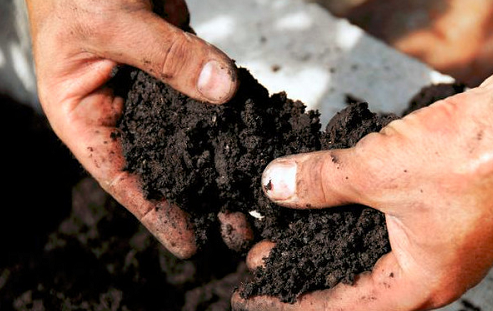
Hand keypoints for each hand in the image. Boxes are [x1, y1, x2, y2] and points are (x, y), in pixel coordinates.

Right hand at [26, 0, 239, 257]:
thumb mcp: (111, 23)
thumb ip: (167, 56)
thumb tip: (223, 89)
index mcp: (84, 113)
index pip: (121, 176)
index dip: (155, 213)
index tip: (189, 243)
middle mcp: (119, 110)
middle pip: (162, 165)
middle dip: (198, 197)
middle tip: (237, 228)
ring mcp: (151, 90)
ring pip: (189, 135)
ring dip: (219, 164)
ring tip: (251, 196)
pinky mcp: (178, 67)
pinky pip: (207, 96)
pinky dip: (228, 118)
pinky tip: (252, 141)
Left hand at [232, 73, 492, 309]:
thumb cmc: (476, 154)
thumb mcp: (381, 169)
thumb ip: (322, 181)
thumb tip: (274, 184)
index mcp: (418, 281)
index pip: (338, 308)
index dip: (290, 301)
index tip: (255, 294)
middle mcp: (426, 269)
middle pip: (349, 282)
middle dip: (303, 267)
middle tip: (264, 256)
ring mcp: (432, 239)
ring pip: (362, 249)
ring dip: (322, 237)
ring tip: (285, 227)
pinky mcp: (433, 209)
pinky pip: (378, 221)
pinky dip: (346, 212)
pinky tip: (325, 197)